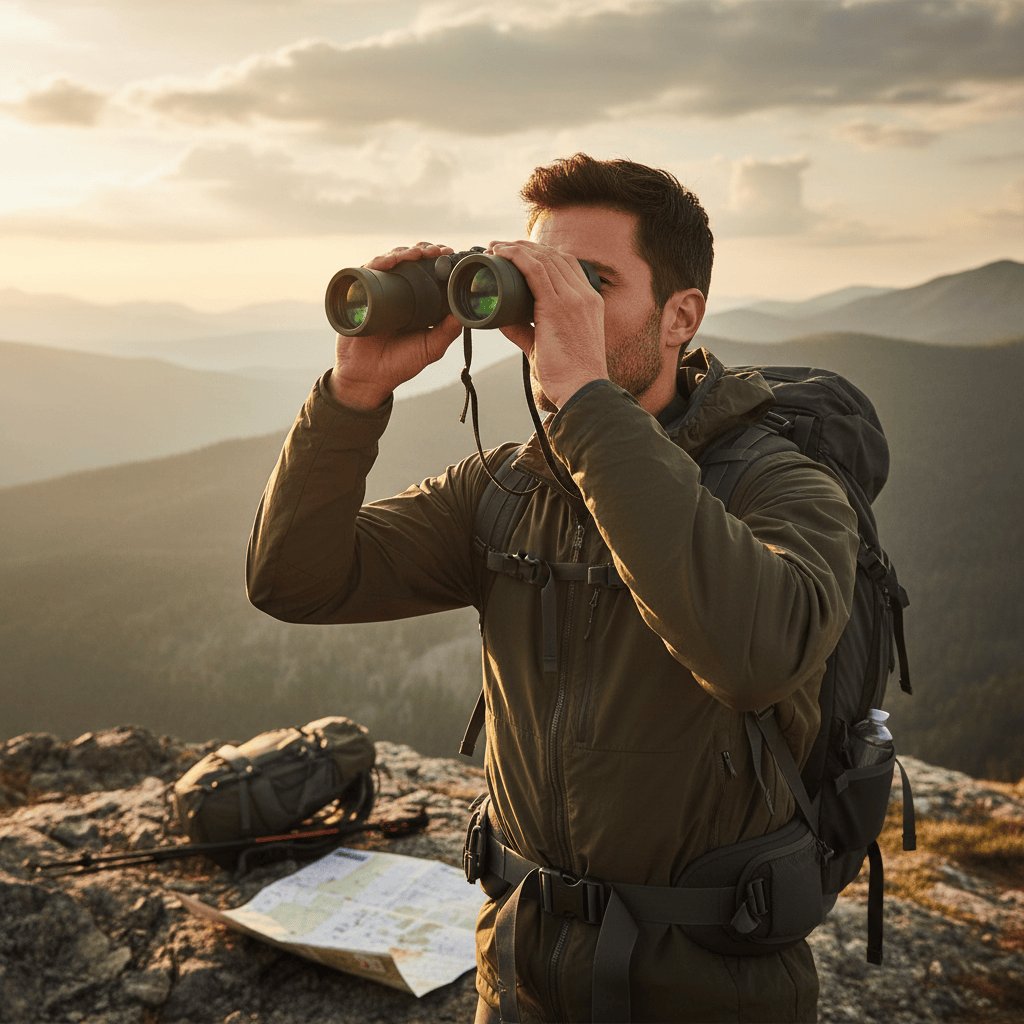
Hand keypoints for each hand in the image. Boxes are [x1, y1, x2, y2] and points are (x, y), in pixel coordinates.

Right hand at [330, 242, 462, 409]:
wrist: (367, 377)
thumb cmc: (399, 364)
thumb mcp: (430, 348)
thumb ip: (447, 333)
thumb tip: (465, 314)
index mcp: (415, 301)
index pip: (426, 272)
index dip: (437, 260)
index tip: (449, 253)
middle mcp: (396, 292)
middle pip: (409, 261)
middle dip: (423, 250)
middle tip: (435, 251)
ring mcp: (377, 291)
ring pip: (390, 261)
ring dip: (404, 252)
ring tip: (416, 253)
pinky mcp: (360, 293)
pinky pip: (367, 271)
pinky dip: (379, 261)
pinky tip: (390, 261)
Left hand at [487, 239, 606, 408]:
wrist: (583, 391)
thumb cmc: (568, 376)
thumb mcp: (546, 345)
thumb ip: (525, 330)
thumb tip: (501, 318)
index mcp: (589, 301)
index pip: (567, 265)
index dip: (542, 254)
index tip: (520, 254)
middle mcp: (584, 295)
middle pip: (554, 257)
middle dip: (526, 247)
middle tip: (501, 247)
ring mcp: (574, 298)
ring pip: (543, 259)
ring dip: (517, 248)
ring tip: (497, 247)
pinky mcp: (558, 307)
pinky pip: (535, 270)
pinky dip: (517, 257)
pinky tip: (502, 252)